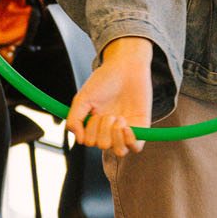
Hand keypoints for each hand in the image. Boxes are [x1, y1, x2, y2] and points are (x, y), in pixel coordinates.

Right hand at [65, 36, 152, 154]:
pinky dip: (130, 141)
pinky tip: (126, 127)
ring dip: (116, 137)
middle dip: (103, 130)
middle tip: (109, 113)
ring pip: (119, 151)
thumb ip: (75, 120)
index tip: (94, 115)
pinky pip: (136, 148)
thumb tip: (79, 140)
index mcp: (96, 124)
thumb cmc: (104, 80)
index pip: (90, 142)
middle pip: (103, 146)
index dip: (90, 133)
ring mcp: (127, 129)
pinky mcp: (142, 127)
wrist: (127, 66)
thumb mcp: (82, 99)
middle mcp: (111, 129)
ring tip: (119, 118)